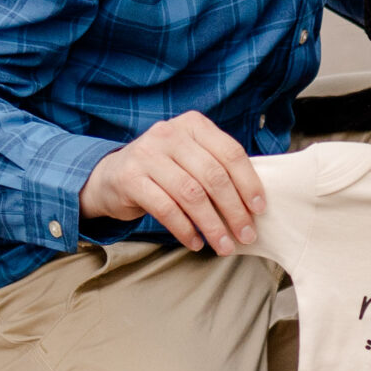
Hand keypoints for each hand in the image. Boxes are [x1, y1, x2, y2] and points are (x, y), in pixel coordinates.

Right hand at [79, 111, 265, 254]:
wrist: (111, 175)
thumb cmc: (164, 170)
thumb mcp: (190, 157)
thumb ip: (217, 167)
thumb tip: (255, 203)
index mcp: (193, 124)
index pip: (230, 152)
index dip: (249, 183)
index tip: (259, 209)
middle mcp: (169, 133)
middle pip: (213, 176)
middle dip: (234, 210)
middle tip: (246, 235)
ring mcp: (147, 154)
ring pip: (191, 194)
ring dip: (212, 225)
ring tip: (224, 246)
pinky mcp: (130, 178)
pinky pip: (166, 209)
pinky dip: (185, 230)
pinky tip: (195, 243)